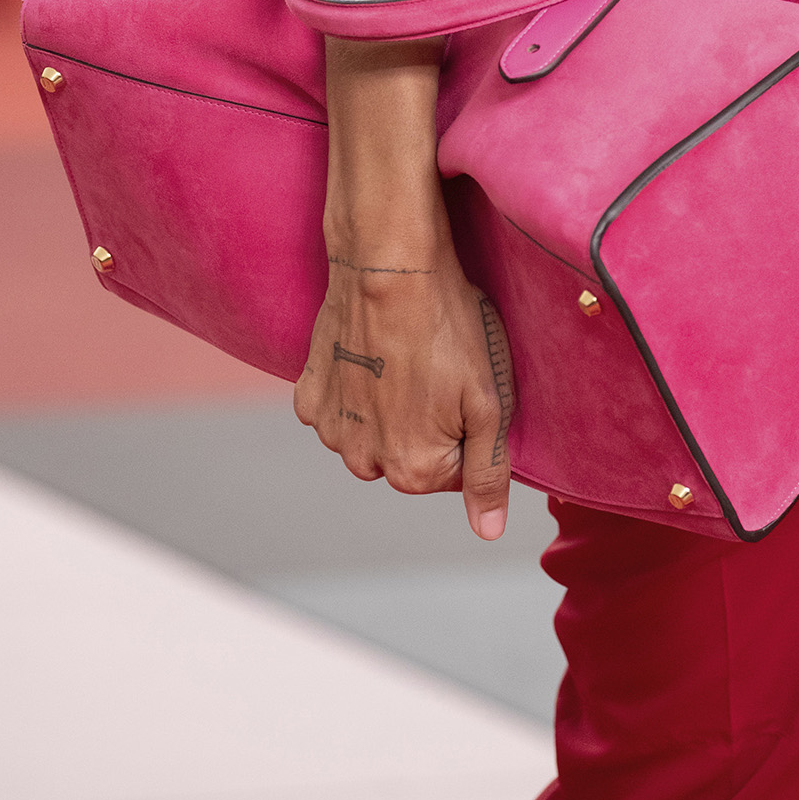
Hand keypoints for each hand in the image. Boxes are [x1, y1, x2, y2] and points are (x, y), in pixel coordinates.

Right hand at [294, 219, 514, 540]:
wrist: (391, 268)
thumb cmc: (449, 329)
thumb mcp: (489, 403)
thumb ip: (488, 474)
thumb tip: (488, 531)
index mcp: (414, 472)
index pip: (455, 472)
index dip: (467, 427)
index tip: (465, 387)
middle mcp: (364, 462)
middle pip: (409, 457)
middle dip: (426, 424)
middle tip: (437, 369)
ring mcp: (331, 429)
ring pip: (371, 434)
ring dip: (387, 408)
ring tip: (405, 357)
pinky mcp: (308, 394)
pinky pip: (338, 409)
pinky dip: (353, 389)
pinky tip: (372, 354)